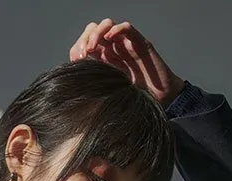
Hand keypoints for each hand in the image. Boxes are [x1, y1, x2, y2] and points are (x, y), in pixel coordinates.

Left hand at [69, 19, 185, 103]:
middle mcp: (113, 49)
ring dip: (97, 33)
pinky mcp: (140, 44)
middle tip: (82, 55)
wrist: (159, 104)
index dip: (78, 48)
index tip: (75, 62)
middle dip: (85, 39)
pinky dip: (117, 29)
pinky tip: (110, 38)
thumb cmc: (135, 102)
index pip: (85, 44)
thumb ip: (94, 88)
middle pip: (94, 31)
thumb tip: (72, 88)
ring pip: (107, 25)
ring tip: (92, 48)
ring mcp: (126, 45)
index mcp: (103, 60)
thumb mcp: (108, 96)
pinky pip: (127, 28)